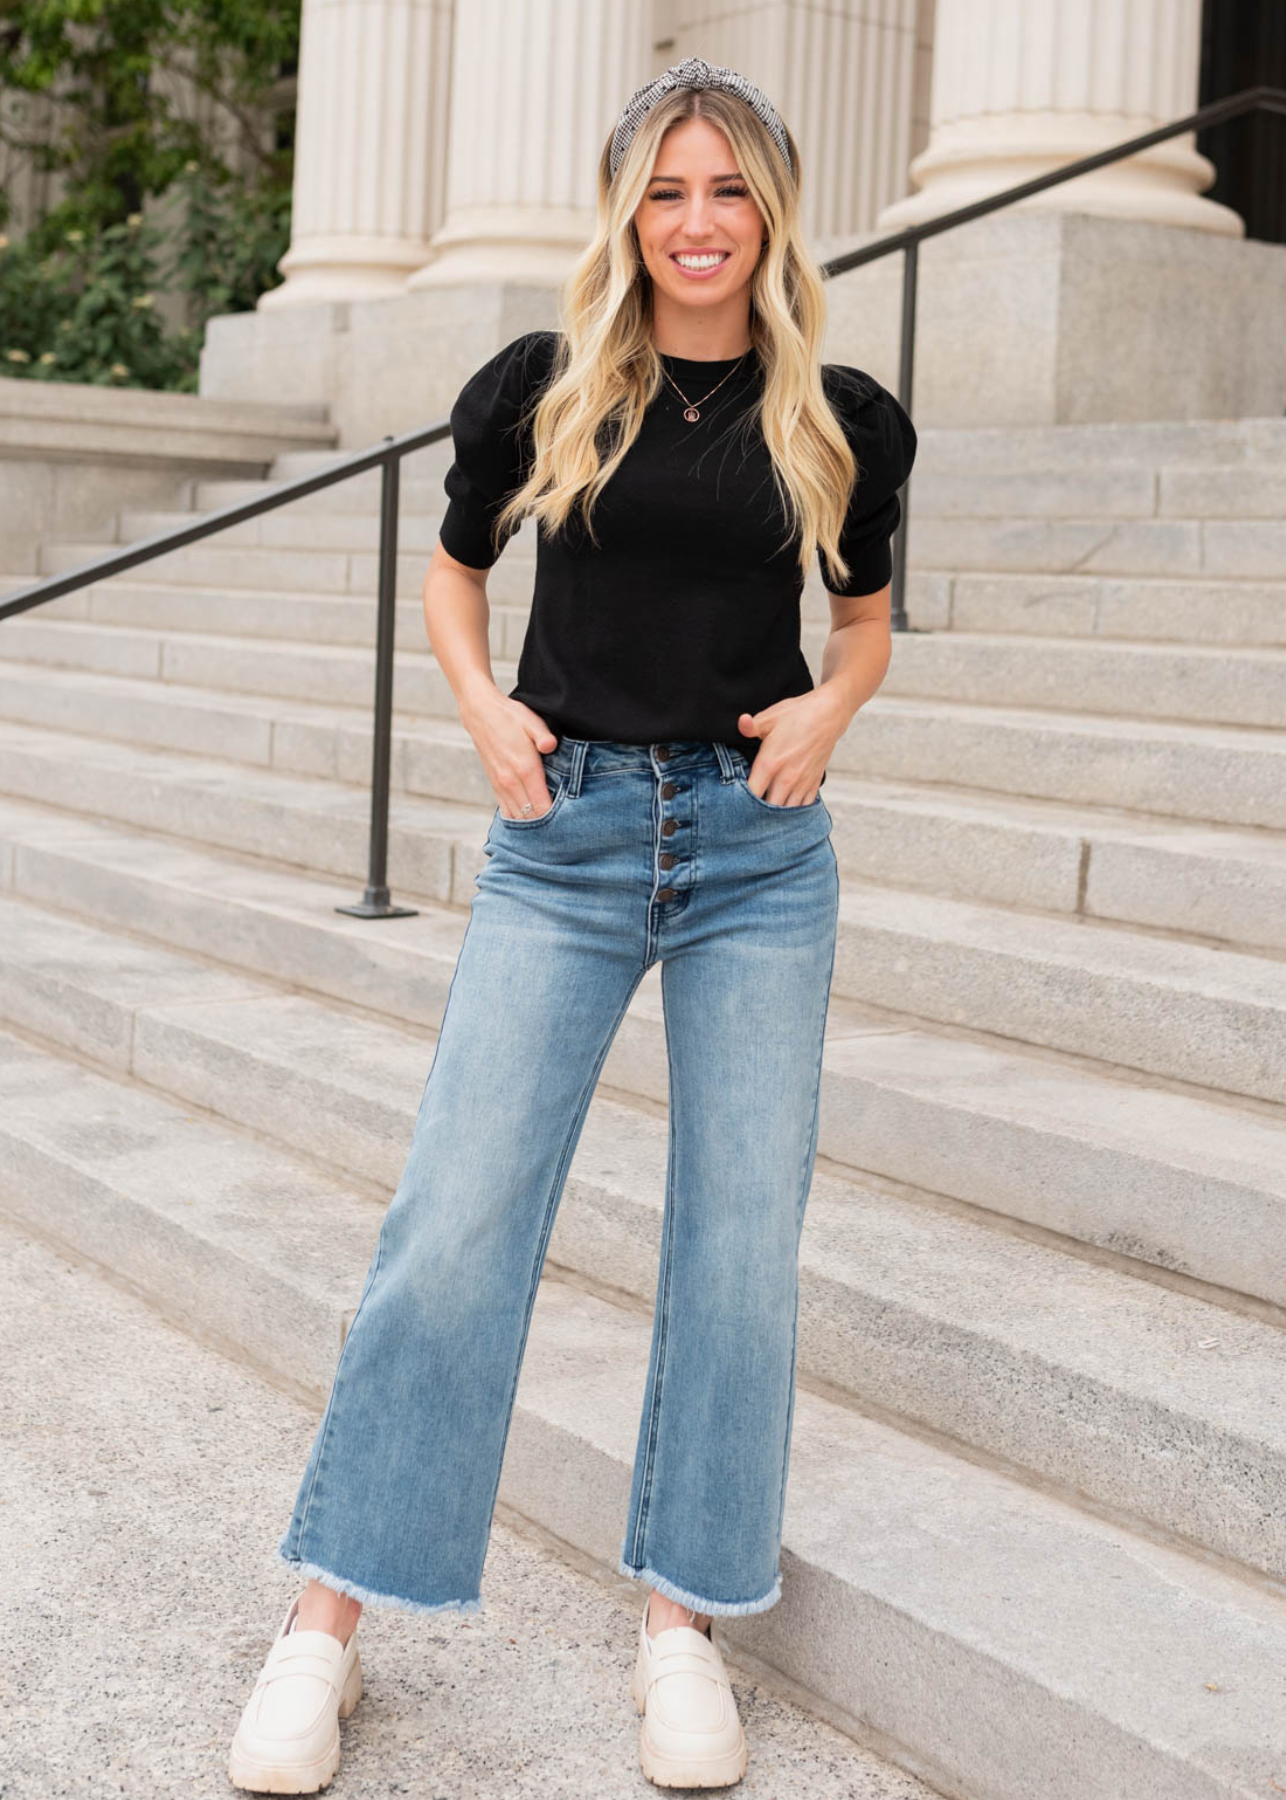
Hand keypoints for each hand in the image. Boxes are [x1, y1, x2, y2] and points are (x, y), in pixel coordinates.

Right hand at [461, 687, 559, 818]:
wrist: (480, 713)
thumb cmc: (510, 716)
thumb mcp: (531, 720)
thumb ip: (544, 736)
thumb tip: (550, 746)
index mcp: (525, 768)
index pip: (542, 806)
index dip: (555, 816)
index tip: (568, 818)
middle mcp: (511, 781)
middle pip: (531, 816)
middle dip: (546, 824)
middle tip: (562, 825)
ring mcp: (500, 784)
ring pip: (517, 817)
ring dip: (531, 823)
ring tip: (547, 825)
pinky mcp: (494, 784)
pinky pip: (505, 810)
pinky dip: (517, 817)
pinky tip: (528, 818)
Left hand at [736, 690, 843, 805]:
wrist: (829, 714)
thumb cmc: (798, 714)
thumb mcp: (769, 717)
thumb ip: (750, 726)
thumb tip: (741, 723)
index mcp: (770, 764)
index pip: (751, 794)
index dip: (741, 800)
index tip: (736, 799)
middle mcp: (786, 778)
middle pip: (768, 810)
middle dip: (757, 812)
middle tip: (749, 809)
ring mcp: (802, 783)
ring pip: (786, 812)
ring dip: (776, 814)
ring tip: (767, 811)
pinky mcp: (814, 783)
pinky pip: (804, 807)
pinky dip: (794, 811)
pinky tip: (786, 806)